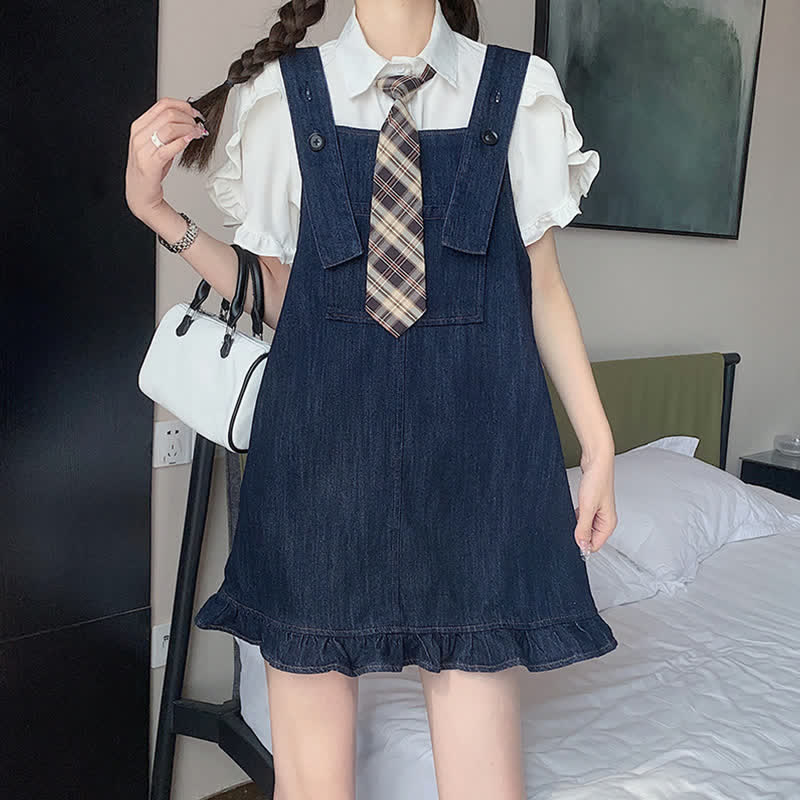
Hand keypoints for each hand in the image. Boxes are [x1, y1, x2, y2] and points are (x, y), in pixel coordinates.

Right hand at [125, 97, 206, 222]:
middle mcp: (139, 134)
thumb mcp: (156, 144)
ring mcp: (143, 148)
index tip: (194, 112)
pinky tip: (190, 140)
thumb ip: (168, 131)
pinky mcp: (150, 163)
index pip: (162, 104)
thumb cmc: (150, 168)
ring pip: (170, 127)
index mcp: (139, 126)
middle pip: (168, 114)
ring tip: (197, 133)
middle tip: (198, 125)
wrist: (140, 192)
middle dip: (188, 117)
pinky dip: (182, 141)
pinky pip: (169, 147)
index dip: (182, 105)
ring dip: (188, 128)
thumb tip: (189, 121)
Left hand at [574, 451, 616, 553]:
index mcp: (608, 523)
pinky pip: (582, 517)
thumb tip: (582, 545)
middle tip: (571, 525)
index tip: (572, 539)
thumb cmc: (597, 480)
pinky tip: (573, 509)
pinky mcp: (591, 504)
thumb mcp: (587, 507)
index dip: (582, 544)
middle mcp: (605, 519)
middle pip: (590, 537)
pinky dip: (577, 516)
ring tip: (574, 513)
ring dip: (577, 524)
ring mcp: (598, 512)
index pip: (595, 545)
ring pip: (585, 527)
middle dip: (579, 534)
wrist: (596, 461)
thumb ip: (584, 528)